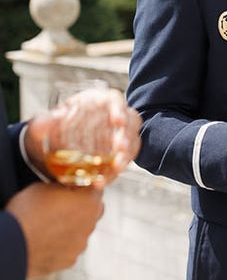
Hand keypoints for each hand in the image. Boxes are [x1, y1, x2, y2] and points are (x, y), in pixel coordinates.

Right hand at [6, 183, 103, 277]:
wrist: (11, 246)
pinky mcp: (69, 260)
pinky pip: (71, 248)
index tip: (75, 188)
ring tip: (51, 226)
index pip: (97, 189)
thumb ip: (64, 186)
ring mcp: (80, 244)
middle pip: (93, 211)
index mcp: (89, 202)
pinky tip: (48, 241)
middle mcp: (90, 224)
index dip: (85, 188)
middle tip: (64, 206)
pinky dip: (63, 244)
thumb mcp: (44, 187)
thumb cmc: (26, 214)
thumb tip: (67, 187)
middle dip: (83, 207)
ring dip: (73, 227)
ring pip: (82, 231)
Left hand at [25, 88, 142, 185]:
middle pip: (130, 120)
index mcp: (96, 102)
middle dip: (128, 135)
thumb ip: (45, 123)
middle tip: (121, 149)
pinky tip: (104, 180)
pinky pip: (125, 159)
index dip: (119, 109)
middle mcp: (111, 115)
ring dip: (128, 154)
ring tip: (117, 168)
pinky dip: (116, 170)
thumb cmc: (48, 131)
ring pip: (133, 140)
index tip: (118, 121)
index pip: (114, 99)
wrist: (48, 149)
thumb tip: (55, 117)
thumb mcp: (42, 125)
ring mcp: (117, 134)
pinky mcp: (116, 152)